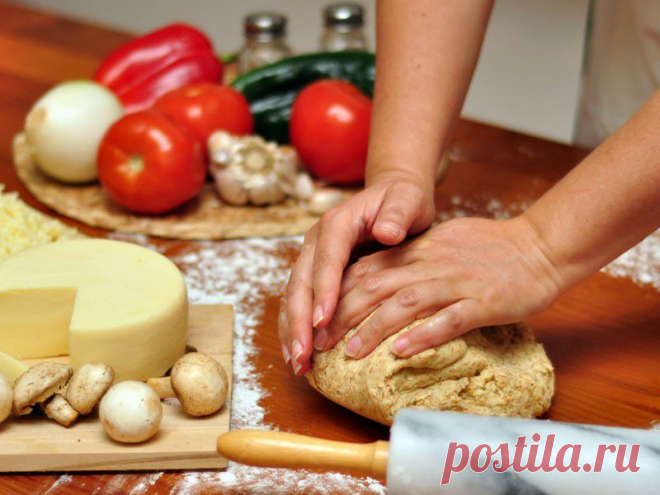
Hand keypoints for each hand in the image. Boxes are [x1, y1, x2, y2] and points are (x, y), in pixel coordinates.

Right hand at [279, 172, 435, 373]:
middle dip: (299, 320)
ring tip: (298, 364)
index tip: (323, 321)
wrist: (393, 195)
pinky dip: (297, 328)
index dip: (323, 291)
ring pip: (294, 296)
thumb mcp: (409, 199)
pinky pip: (300, 302)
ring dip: (293, 330)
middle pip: (300, 282)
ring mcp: (313, 257)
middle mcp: (317, 240)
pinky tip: (301, 355)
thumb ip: (399, 213)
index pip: (327, 259)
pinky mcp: (316, 273)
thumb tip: (387, 232)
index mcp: (338, 223)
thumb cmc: (404, 199)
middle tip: (303, 355)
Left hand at [315, 216, 563, 358]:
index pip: (366, 269)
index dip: (336, 294)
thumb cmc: (490, 248)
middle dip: (343, 314)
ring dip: (374, 328)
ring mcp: (456, 283)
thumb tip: (378, 277)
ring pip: (406, 303)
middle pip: (376, 287)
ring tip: (350, 352)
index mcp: (418, 251)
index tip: (315, 317)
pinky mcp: (483, 301)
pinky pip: (449, 319)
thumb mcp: (441, 243)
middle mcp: (430, 265)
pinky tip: (401, 351)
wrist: (539, 246)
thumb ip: (410, 257)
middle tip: (319, 342)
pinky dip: (423, 335)